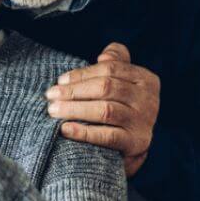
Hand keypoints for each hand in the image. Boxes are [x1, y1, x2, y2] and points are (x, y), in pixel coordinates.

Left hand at [46, 42, 159, 176]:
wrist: (130, 145)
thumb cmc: (119, 106)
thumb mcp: (121, 82)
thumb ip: (115, 64)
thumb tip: (105, 55)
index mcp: (145, 79)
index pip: (110, 69)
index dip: (82, 74)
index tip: (60, 81)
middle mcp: (148, 99)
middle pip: (106, 88)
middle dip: (74, 91)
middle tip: (51, 96)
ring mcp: (143, 121)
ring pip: (105, 110)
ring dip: (74, 109)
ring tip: (53, 110)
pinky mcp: (136, 142)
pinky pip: (107, 136)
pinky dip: (84, 132)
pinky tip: (65, 129)